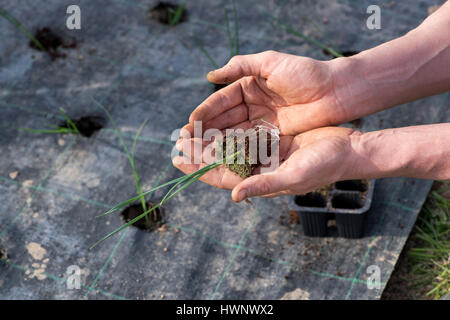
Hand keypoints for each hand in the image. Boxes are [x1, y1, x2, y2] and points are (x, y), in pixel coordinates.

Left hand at [173, 127, 358, 201]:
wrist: (347, 150)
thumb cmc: (324, 167)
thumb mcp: (293, 177)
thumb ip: (264, 185)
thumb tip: (235, 196)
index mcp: (260, 180)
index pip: (222, 176)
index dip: (199, 168)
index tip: (177, 158)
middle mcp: (259, 169)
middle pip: (222, 161)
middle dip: (199, 152)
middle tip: (176, 141)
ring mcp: (266, 154)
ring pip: (230, 147)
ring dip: (211, 140)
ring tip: (190, 130)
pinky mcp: (273, 140)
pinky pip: (245, 135)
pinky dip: (230, 130)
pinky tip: (217, 122)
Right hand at [182, 50, 352, 136]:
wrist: (335, 91)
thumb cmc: (304, 73)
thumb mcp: (270, 62)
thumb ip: (239, 66)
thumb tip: (210, 75)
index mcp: (249, 85)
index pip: (222, 101)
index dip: (205, 113)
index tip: (190, 123)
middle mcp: (253, 104)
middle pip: (224, 120)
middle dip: (205, 131)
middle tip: (185, 141)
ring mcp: (263, 121)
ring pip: (234, 133)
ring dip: (216, 143)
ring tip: (197, 152)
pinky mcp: (273, 135)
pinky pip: (250, 143)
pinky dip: (235, 150)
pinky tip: (220, 157)